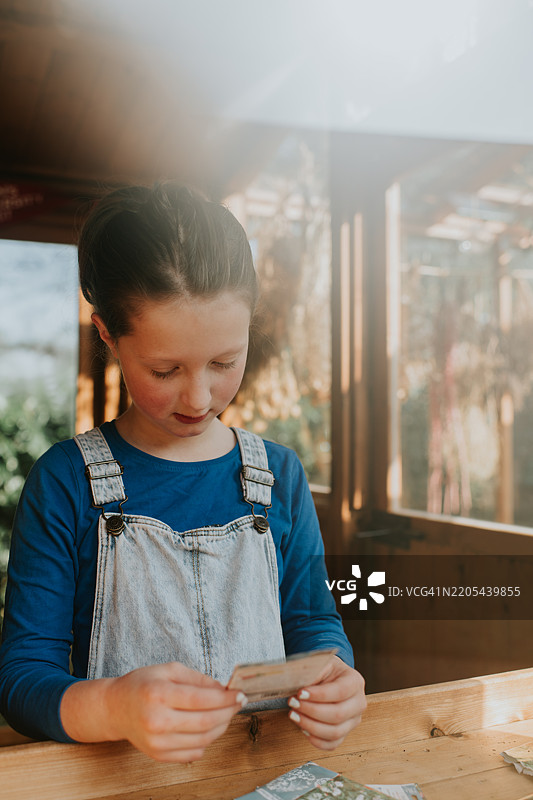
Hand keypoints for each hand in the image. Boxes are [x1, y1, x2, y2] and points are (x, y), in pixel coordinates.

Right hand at [62, 662, 246, 762]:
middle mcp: (157, 721)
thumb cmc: (142, 684)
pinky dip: (207, 741)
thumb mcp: (169, 670)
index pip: (202, 699)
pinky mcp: (158, 755)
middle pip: (206, 722)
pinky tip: (210, 727)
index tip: (240, 693)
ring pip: (203, 740)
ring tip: (227, 713)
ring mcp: (157, 742)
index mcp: (158, 694)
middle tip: (239, 703)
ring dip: (222, 726)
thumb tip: (223, 688)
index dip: (226, 697)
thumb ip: (197, 678)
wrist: (115, 708)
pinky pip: (193, 753)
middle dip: (229, 712)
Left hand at [287, 656, 365, 749]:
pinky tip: (303, 728)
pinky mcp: (345, 733)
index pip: (340, 691)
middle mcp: (358, 702)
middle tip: (293, 703)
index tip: (300, 693)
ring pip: (335, 732)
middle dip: (312, 711)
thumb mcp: (321, 662)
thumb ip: (314, 670)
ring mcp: (353, 720)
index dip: (319, 695)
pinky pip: (332, 744)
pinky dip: (316, 740)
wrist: (330, 678)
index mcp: (355, 681)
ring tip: (294, 715)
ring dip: (310, 726)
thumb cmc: (325, 669)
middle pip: (338, 714)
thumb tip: (302, 684)